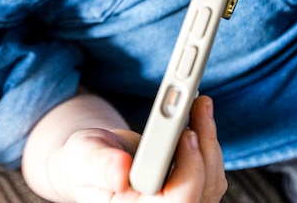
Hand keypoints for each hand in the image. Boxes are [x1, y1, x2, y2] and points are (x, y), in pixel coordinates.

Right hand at [49, 96, 226, 202]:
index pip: (176, 201)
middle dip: (203, 145)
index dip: (188, 171)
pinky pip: (212, 174)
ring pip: (212, 180)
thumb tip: (121, 170)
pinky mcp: (192, 193)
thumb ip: (100, 165)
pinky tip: (198, 119)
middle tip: (198, 105)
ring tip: (199, 103)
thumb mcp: (83, 158)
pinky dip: (207, 143)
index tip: (186, 133)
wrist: (95, 163)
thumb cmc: (86, 162)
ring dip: (208, 139)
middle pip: (201, 189)